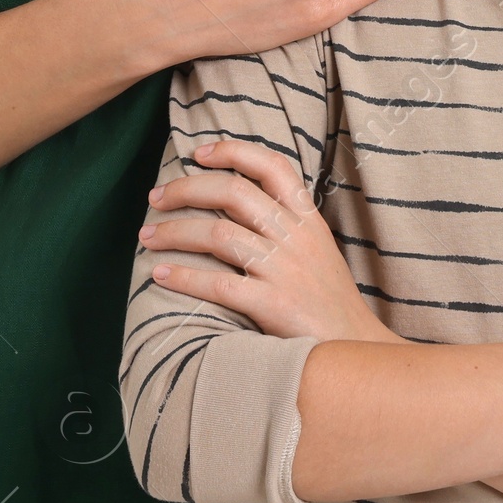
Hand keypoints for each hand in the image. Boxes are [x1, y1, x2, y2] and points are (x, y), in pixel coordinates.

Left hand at [138, 138, 394, 343]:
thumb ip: (286, 223)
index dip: (233, 152)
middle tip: (155, 197)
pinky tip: (160, 275)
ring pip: (218, 233)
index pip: (272, 166)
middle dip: (186, 188)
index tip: (198, 152)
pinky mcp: (274, 307)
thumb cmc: (329, 300)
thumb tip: (237, 200)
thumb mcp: (317, 249)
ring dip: (174, 231)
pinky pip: (219, 285)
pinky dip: (184, 277)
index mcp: (307, 218)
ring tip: (146, 236)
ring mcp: (284, 270)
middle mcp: (295, 237)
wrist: (355, 350)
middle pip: (233, 192)